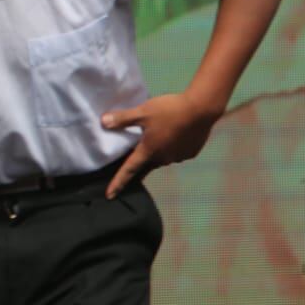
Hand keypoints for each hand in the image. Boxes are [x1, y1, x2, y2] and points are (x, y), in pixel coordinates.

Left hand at [101, 92, 221, 198]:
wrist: (201, 109)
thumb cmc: (169, 111)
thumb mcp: (142, 112)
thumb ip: (123, 119)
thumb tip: (103, 122)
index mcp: (149, 151)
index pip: (129, 170)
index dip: (118, 182)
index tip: (110, 196)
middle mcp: (163, 159)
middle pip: (147, 164)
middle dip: (140, 163)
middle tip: (134, 159)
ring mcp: (179, 157)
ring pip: (162, 157)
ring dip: (157, 152)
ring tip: (156, 139)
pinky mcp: (191, 152)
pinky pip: (177, 152)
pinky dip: (172, 147)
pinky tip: (174, 135)